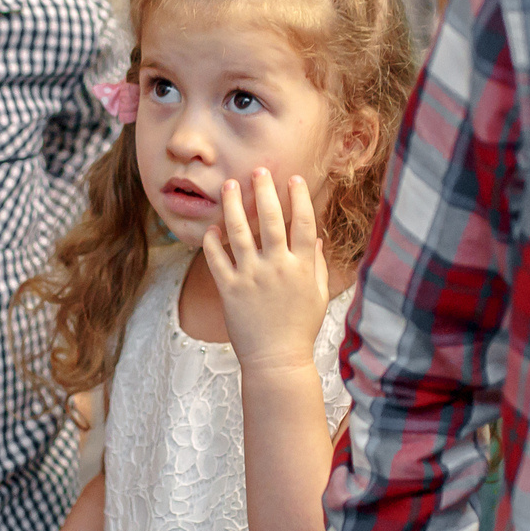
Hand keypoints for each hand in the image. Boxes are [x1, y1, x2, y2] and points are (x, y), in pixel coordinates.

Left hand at [202, 169, 328, 373]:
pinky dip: (212, 242)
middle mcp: (276, 267)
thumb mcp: (317, 295)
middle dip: (265, 191)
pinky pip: (217, 260)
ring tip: (229, 185)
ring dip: (234, 205)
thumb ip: (316, 263)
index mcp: (301, 267)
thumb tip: (315, 235)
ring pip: (240, 233)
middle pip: (271, 220)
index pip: (302, 223)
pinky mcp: (230, 290)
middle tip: (258, 170)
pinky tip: (212, 228)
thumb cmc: (300, 328)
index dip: (298, 198)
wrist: (277, 360)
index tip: (293, 179)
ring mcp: (251, 277)